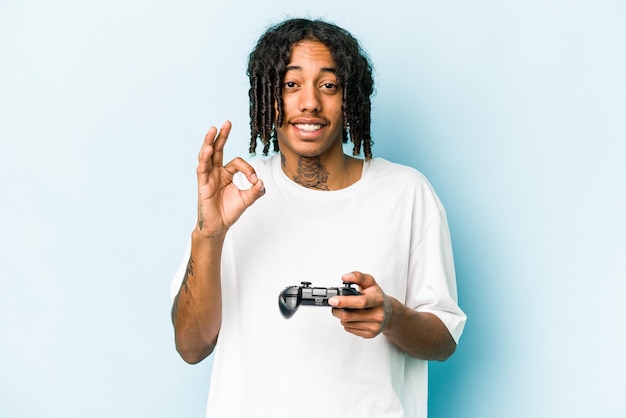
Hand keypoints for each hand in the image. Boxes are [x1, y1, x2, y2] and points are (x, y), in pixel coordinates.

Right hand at [195, 121, 264, 237]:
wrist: (218, 227)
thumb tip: (262, 182)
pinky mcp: (203, 184)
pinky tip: (208, 149)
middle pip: (218, 149)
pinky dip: (205, 158)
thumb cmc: (229, 212)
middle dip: (222, 136)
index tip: (255, 181)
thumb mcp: (246, 200)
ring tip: (213, 129)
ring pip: (207, 155)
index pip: (237, 162)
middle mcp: (216, 172)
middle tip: (228, 122)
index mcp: (226, 174)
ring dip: (210, 142)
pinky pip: (202, 169)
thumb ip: (255, 191)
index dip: (248, 169)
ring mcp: (208, 177)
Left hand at [329, 272, 392, 337]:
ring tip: (347, 309)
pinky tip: (353, 317)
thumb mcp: (369, 282)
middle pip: (349, 316)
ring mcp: (374, 326)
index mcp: (378, 299)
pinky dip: (347, 323)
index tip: (333, 300)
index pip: (360, 302)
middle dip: (337, 310)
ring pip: (346, 323)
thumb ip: (357, 276)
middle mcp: (378, 314)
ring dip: (341, 316)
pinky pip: (349, 329)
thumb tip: (345, 277)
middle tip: (334, 304)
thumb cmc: (377, 296)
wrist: (389, 312)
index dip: (344, 301)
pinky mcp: (370, 334)